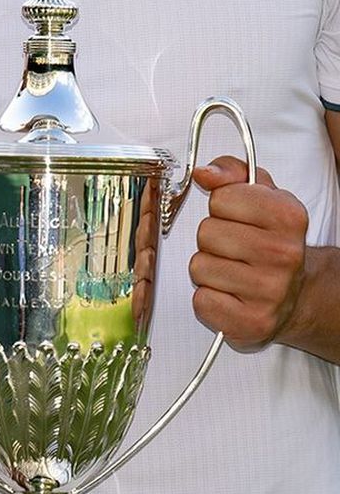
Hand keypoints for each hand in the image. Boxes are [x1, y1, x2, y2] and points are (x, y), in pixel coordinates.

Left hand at [188, 154, 307, 350]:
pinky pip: (202, 301)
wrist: (294, 296)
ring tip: (232, 271)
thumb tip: (203, 173)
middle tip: (234, 248)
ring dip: (208, 269)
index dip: (222, 206)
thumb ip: (230, 171)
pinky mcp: (252, 322)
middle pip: (206, 232)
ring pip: (199, 266)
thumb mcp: (260, 195)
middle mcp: (284, 254)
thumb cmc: (270, 241)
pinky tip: (230, 294)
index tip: (238, 217)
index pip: (221, 198)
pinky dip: (209, 298)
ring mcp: (270, 292)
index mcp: (288, 217)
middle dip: (212, 239)